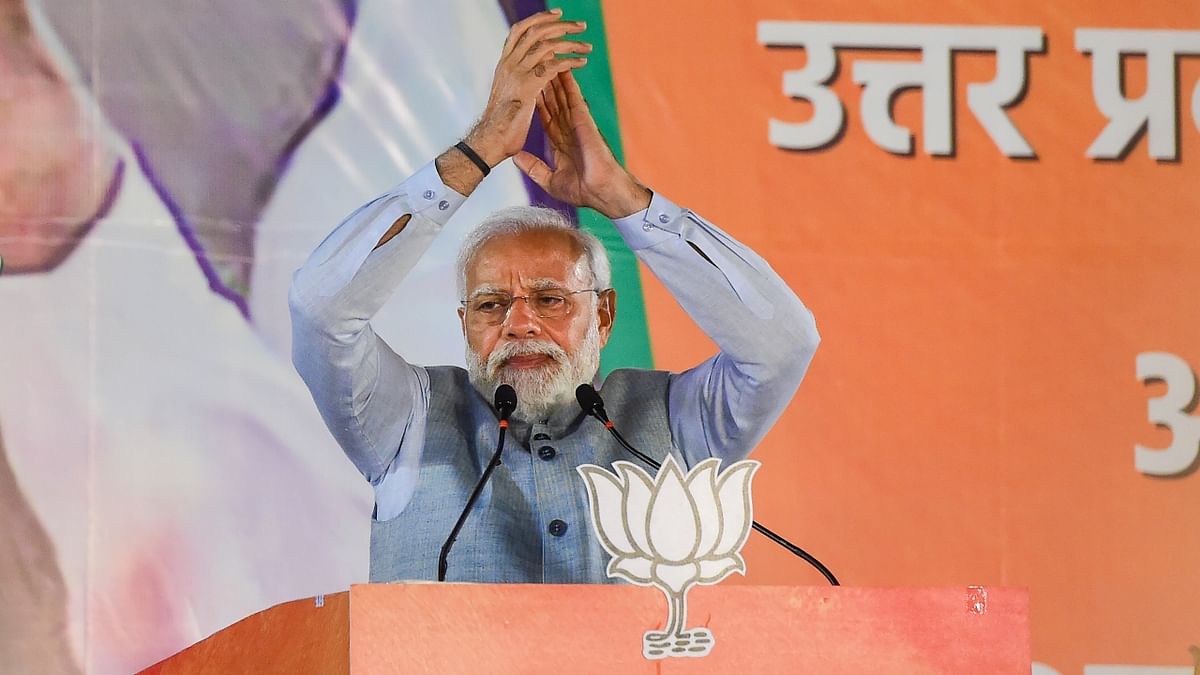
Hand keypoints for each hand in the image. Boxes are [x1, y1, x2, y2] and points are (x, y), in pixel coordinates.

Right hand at [466, 9, 590, 166]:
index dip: (538, 20)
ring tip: (587, 46)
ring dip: (569, 43)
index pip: (520, 31)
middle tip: (580, 25)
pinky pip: (553, 66)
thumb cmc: (498, 126)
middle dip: (559, 25)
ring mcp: (517, 74)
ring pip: (546, 46)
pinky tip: (581, 63)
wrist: (489, 142)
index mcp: (504, 65)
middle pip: (534, 32)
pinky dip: (569, 62)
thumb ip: (515, 83)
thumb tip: (525, 76)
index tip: (556, 16)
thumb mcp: (506, 97)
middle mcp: (509, 65)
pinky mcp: (528, 87)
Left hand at [514, 72, 650, 218]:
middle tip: (534, 65)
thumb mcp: (550, 180)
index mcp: (560, 142)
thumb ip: (533, 168)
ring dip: (554, 77)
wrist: (601, 192)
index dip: (535, 102)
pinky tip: (563, 68)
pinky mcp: (584, 121)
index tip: (526, 88)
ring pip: (562, 95)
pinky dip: (568, 83)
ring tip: (546, 59)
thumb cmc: (583, 191)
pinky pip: (574, 98)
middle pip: (552, 101)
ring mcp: (577, 123)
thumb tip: (516, 158)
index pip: (545, 116)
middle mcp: (568, 129)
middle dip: (543, 84)